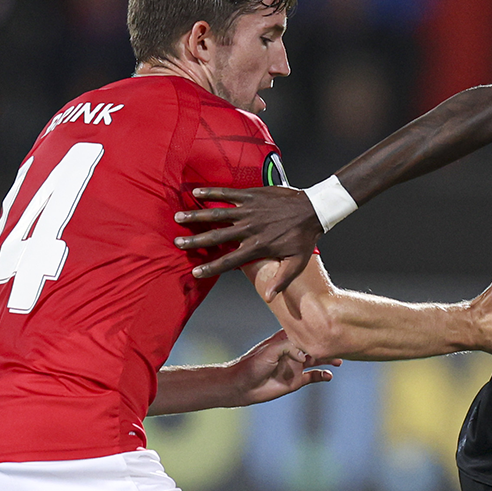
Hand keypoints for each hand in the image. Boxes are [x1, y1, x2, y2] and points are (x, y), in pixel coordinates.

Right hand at [174, 185, 323, 291]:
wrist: (314, 209)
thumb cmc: (304, 238)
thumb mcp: (297, 263)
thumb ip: (281, 280)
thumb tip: (268, 298)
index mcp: (258, 247)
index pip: (229, 260)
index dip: (211, 267)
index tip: (194, 272)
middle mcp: (250, 229)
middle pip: (217, 236)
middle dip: (196, 240)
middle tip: (177, 243)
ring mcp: (250, 211)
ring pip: (218, 214)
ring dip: (197, 215)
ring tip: (179, 217)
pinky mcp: (252, 196)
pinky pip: (228, 193)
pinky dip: (212, 192)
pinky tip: (196, 192)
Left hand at [229, 330, 335, 405]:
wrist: (243, 386)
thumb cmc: (252, 364)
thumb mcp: (270, 350)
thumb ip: (289, 348)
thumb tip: (305, 357)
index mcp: (286, 340)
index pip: (305, 332)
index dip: (316, 328)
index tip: (330, 325)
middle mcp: (293, 351)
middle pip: (314, 345)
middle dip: (326, 344)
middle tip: (340, 344)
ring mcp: (296, 366)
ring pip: (317, 360)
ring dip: (328, 359)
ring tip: (339, 360)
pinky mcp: (296, 381)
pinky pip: (313, 376)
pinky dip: (322, 376)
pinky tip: (329, 376)